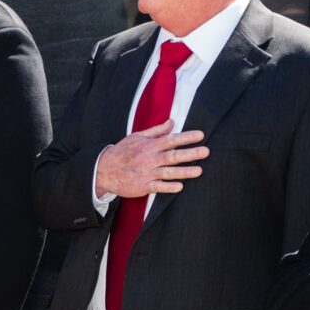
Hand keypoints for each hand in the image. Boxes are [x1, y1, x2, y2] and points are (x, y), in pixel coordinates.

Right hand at [93, 119, 208, 199]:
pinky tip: (180, 186)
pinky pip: (158, 187)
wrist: (103, 170)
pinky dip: (168, 187)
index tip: (200, 135)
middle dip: (190, 154)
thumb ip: (156, 131)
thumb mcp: (137, 136)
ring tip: (199, 171)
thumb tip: (172, 122)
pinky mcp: (143, 186)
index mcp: (149, 146)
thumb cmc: (122, 152)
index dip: (186, 137)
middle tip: (206, 152)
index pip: (171, 140)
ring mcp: (146, 173)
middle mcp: (149, 159)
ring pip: (168, 172)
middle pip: (173, 156)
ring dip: (184, 172)